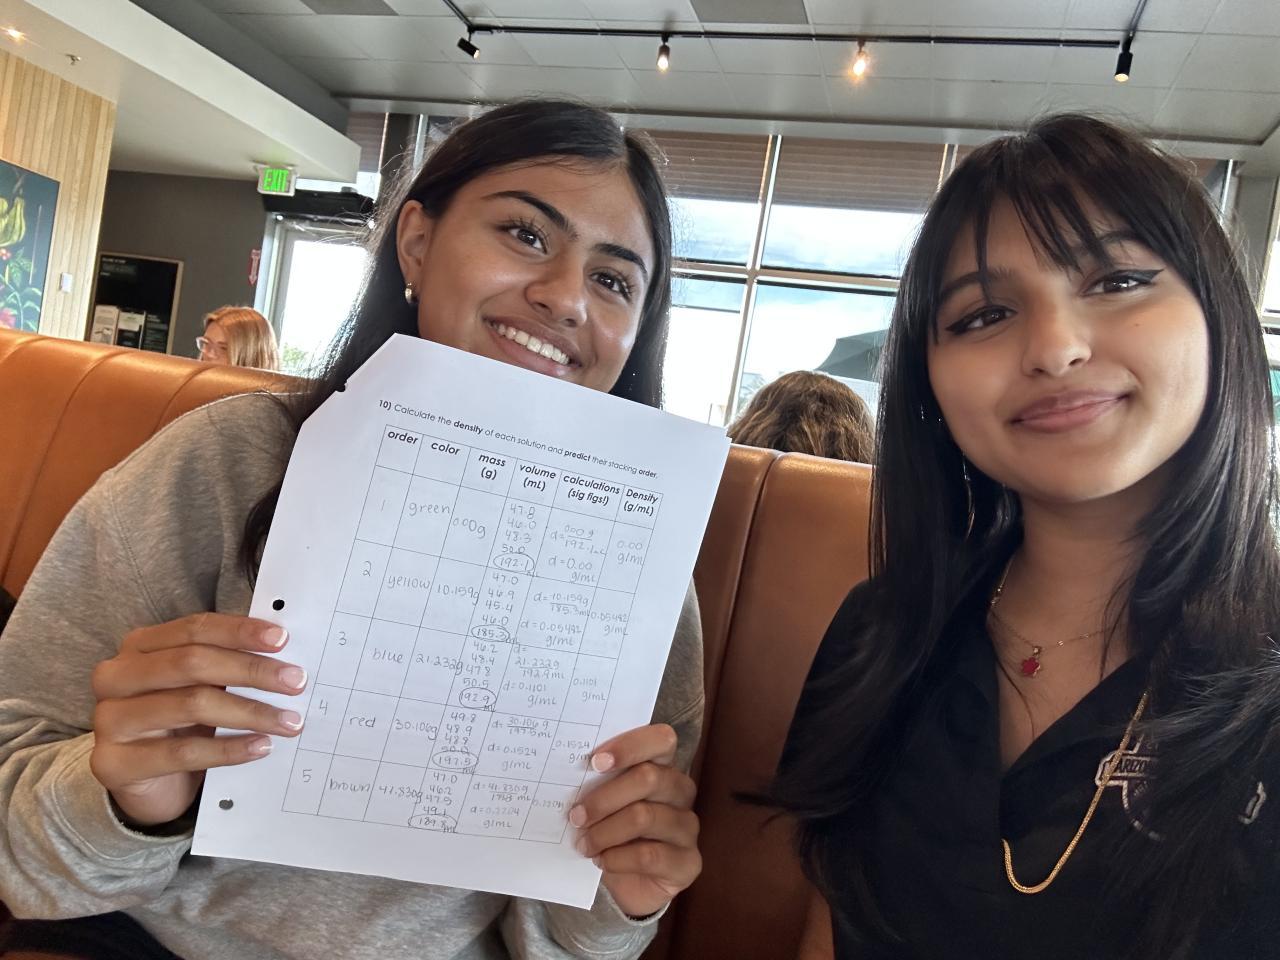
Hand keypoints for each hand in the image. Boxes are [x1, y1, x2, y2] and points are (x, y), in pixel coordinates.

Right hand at [90, 613, 306, 827]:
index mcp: (139, 647)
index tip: (282, 640)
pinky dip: (228, 750)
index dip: (239, 632)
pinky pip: (182, 753)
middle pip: (192, 663)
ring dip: (250, 712)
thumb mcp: (199, 687)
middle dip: (252, 671)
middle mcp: (116, 677)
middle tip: (296, 682)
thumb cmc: (181, 724)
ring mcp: (109, 720)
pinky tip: (260, 746)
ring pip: (191, 705)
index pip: (194, 629)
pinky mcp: (113, 763)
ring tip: (288, 720)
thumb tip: (284, 656)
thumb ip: (228, 665)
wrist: (147, 784)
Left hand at [569, 723, 700, 918]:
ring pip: (644, 817)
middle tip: (576, 816)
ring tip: (584, 844)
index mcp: (662, 766)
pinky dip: (617, 858)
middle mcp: (681, 791)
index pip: (661, 740)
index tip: (594, 762)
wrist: (626, 884)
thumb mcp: (603, 804)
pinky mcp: (688, 862)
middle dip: (604, 797)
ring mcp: (687, 827)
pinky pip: (649, 855)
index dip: (629, 746)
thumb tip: (567, 775)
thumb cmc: (611, 832)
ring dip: (605, 832)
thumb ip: (596, 784)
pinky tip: (602, 861)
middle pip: (649, 778)